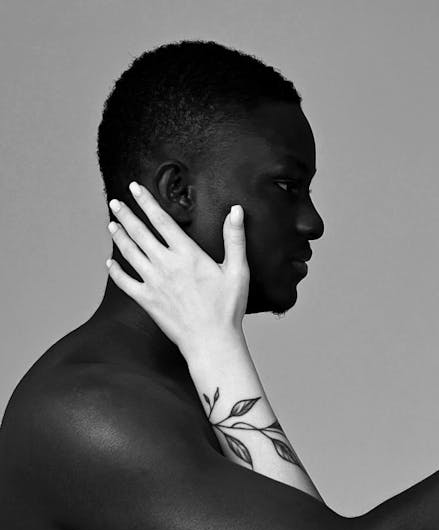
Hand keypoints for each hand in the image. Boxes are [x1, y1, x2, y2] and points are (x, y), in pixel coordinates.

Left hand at [105, 182, 249, 353]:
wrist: (211, 341)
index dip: (147, 202)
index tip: (135, 188)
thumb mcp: (237, 270)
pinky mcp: (147, 301)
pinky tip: (110, 264)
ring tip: (112, 223)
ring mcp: (153, 283)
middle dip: (127, 215)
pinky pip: (125, 283)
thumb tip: (237, 210)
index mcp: (187, 254)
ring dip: (119, 237)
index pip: (162, 221)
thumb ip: (234, 238)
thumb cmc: (227, 307)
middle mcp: (166, 265)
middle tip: (115, 201)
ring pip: (130, 254)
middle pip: (140, 233)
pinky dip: (116, 272)